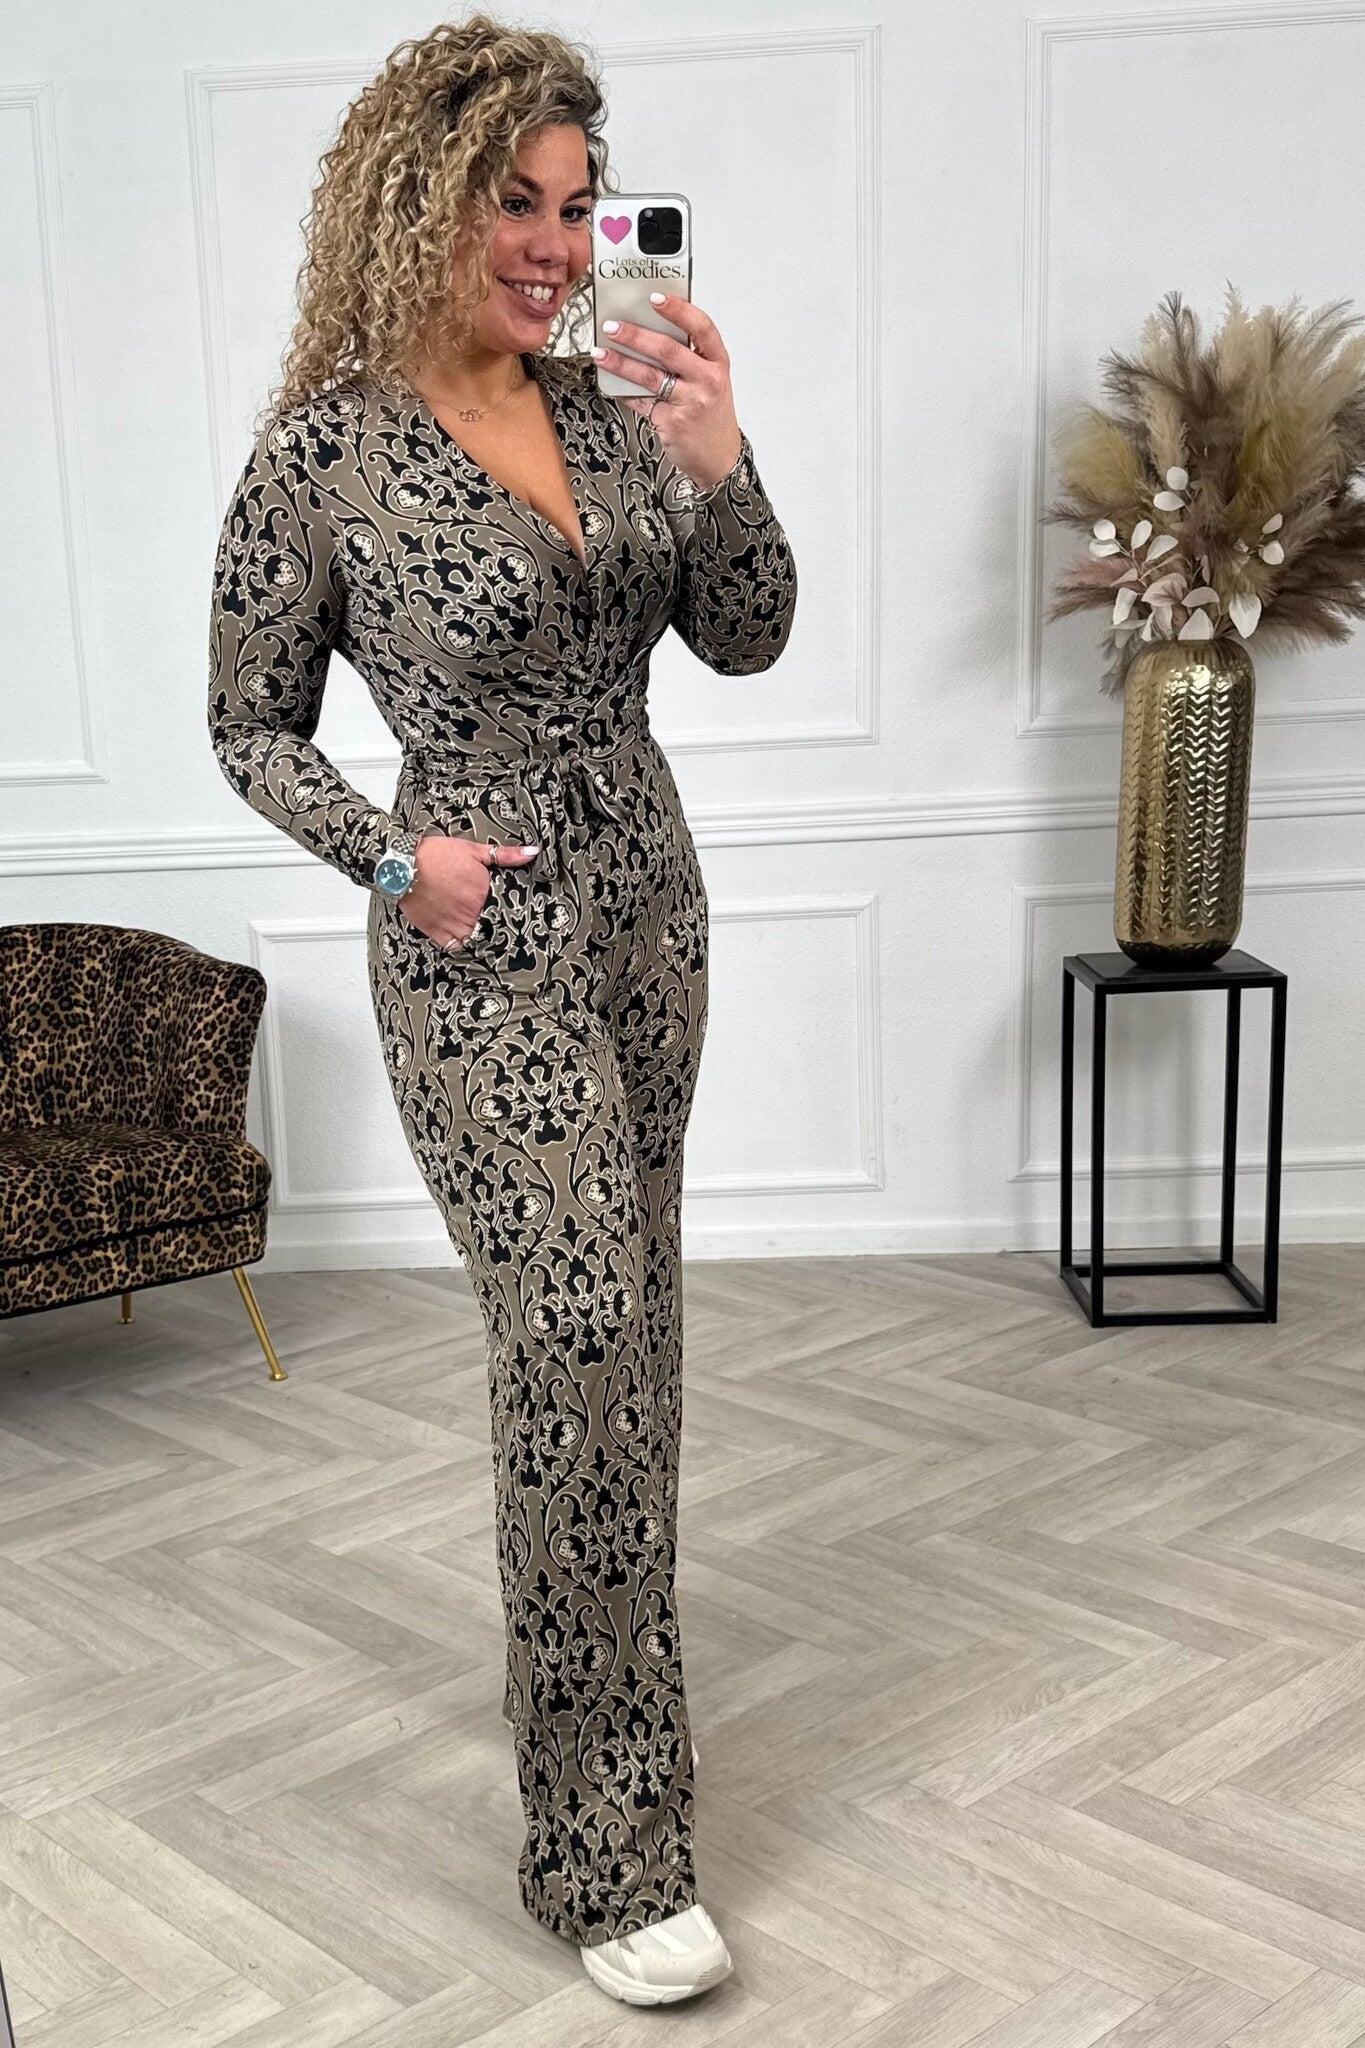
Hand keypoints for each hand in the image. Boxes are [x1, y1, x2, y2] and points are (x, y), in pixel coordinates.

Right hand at [397, 834, 538, 949]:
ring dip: (479, 934)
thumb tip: (533, 853)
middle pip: (492, 924)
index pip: (506, 908)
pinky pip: (456, 946)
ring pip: (476, 937)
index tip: (510, 910)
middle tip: (497, 922)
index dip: (508, 909)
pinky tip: (462, 935)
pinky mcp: (438, 932)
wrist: (402, 865)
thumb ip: (505, 855)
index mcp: (484, 891)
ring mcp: (455, 923)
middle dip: (495, 923)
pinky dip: (461, 944)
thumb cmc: (436, 855)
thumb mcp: (473, 850)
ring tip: (481, 929)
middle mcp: (472, 911)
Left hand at [592, 294, 742, 491]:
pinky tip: (611, 382)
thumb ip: (689, 357)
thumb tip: (649, 330)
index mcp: (718, 363)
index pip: (702, 327)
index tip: (655, 297)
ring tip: (601, 352)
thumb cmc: (712, 415)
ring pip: (650, 376)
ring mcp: (690, 403)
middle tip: (613, 326)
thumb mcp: (710, 380)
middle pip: (669, 350)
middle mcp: (707, 380)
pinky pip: (641, 402)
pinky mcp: (671, 422)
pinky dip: (624, 391)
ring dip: (620, 362)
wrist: (719, 458)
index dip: (678, 310)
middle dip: (636, 335)